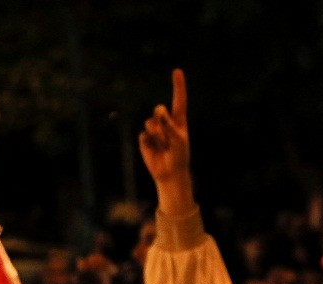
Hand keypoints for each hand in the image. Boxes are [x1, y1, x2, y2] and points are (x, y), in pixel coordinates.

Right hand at [138, 68, 194, 215]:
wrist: (170, 173)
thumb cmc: (179, 156)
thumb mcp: (178, 139)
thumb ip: (169, 124)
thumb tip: (159, 111)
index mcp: (178, 121)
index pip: (179, 100)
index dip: (178, 86)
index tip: (177, 71)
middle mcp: (166, 122)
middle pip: (158, 110)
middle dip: (161, 118)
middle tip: (166, 134)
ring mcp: (154, 129)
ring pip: (150, 122)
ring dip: (157, 135)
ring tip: (163, 146)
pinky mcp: (145, 138)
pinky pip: (144, 134)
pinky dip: (149, 142)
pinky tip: (154, 149)